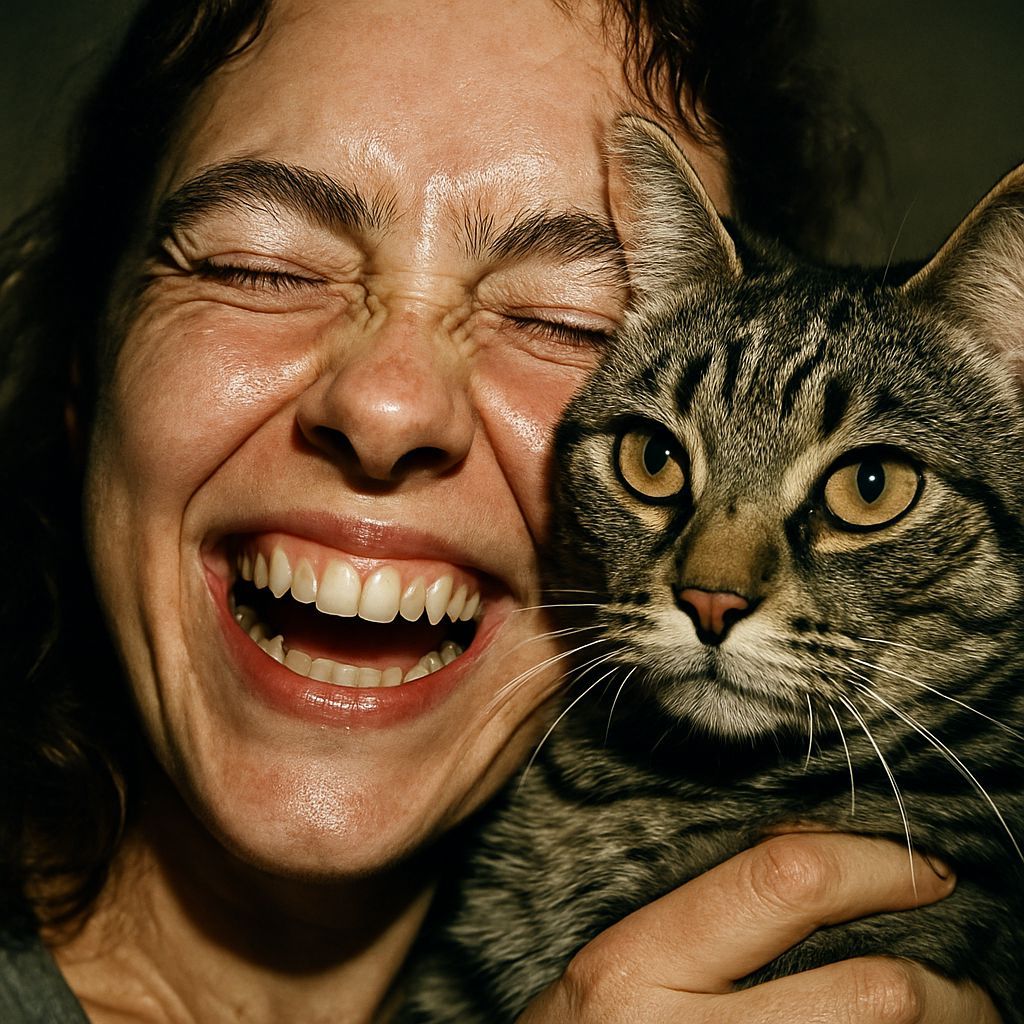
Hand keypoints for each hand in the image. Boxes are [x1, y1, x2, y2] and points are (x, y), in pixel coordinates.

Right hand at [517, 833, 1001, 1022]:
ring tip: (954, 1023)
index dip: (876, 865)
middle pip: (869, 994)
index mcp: (636, 963)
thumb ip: (698, 914)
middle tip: (964, 981)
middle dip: (948, 987)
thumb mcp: (615, 965)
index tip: (921, 869)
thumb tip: (822, 868)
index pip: (784, 880)